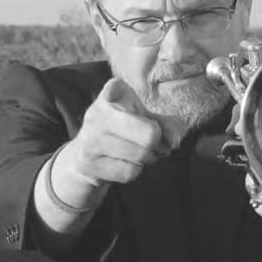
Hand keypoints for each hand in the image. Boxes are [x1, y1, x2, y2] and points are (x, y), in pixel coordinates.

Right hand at [55, 78, 186, 200]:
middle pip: (149, 135)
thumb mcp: (144, 118)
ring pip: (141, 155)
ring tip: (141, 152)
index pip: (113, 90)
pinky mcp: (88, 164)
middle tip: (153, 141)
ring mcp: (90, 140)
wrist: (86, 156)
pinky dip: (136, 170)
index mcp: (112, 95)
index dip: (114, 92)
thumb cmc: (124, 129)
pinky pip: (129, 172)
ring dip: (149, 158)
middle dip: (157, 142)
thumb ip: (166, 125)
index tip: (112, 95)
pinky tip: (128, 162)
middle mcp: (97, 115)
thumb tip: (175, 140)